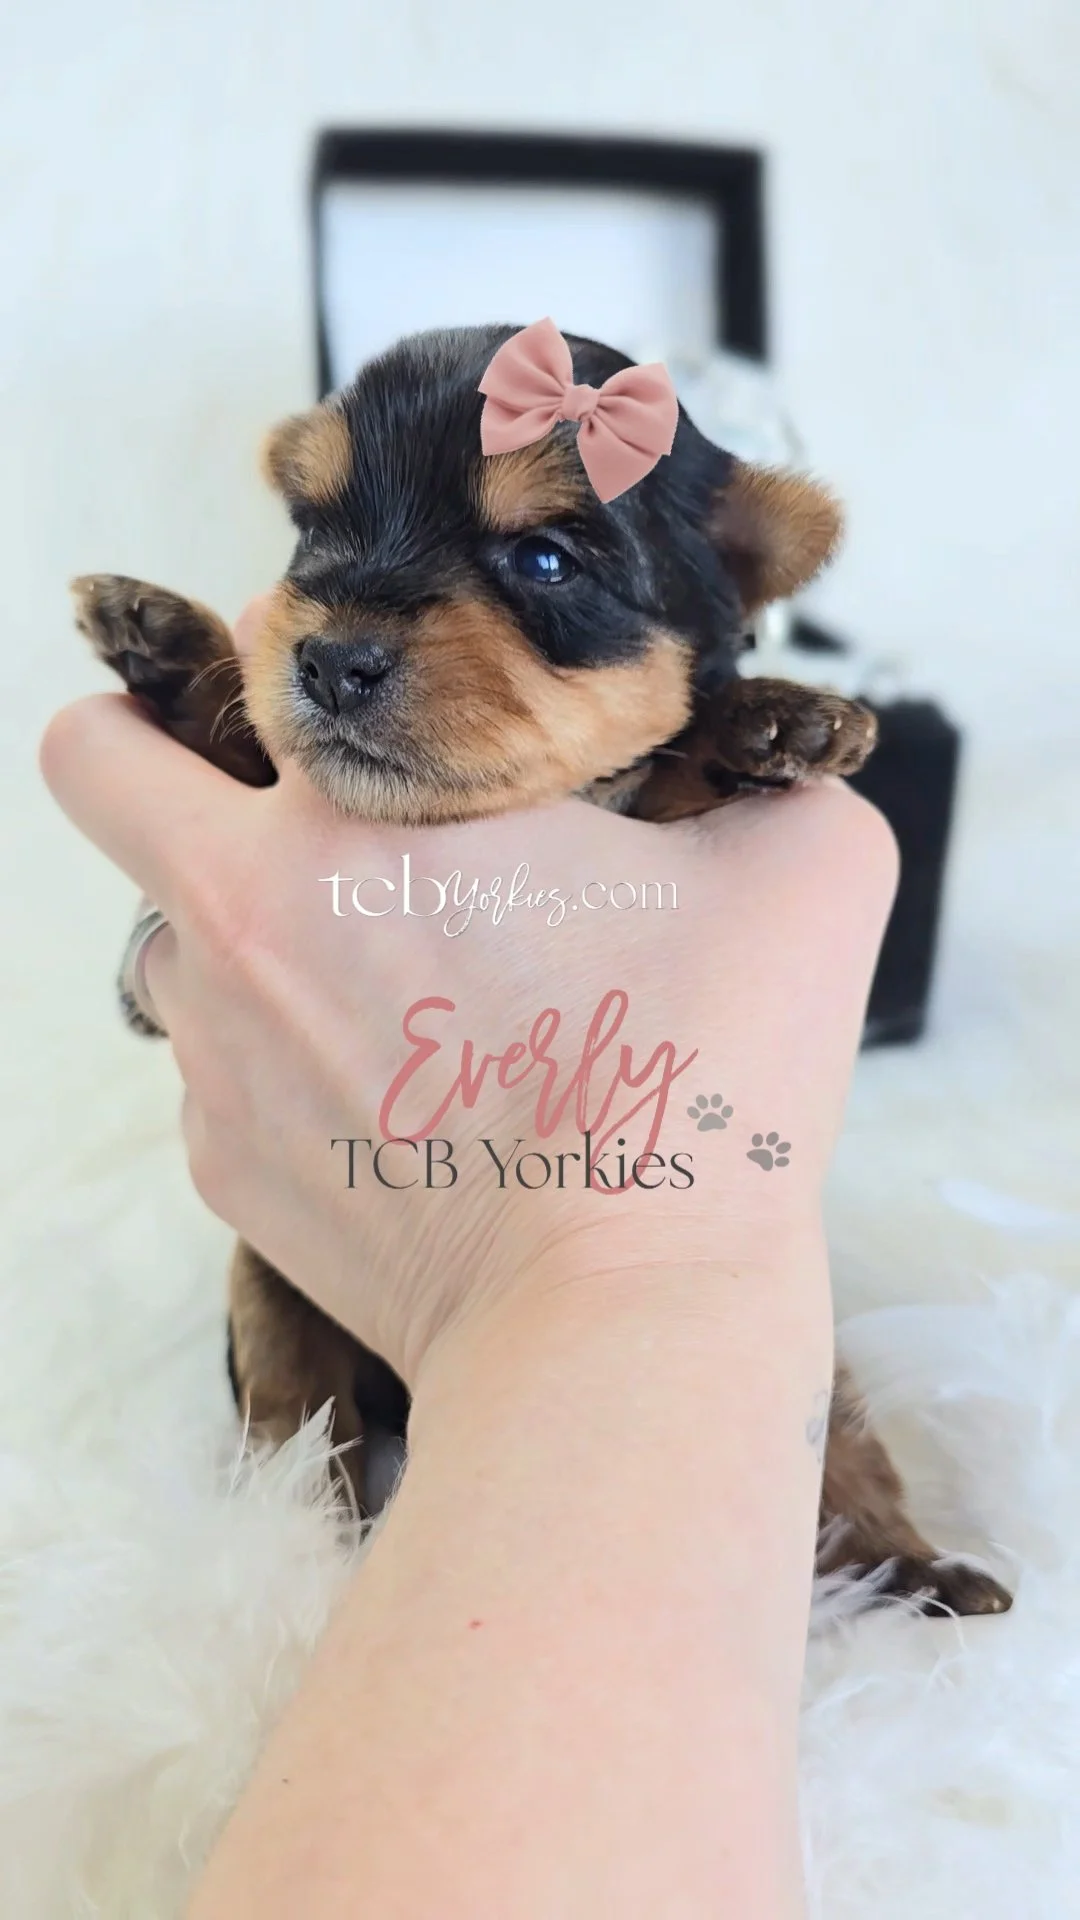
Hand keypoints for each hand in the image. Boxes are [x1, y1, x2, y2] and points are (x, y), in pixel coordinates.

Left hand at [40, 665, 895, 1389]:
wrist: (622, 1312)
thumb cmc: (700, 1082)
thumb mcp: (807, 871)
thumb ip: (764, 767)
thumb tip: (736, 764)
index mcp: (354, 810)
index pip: (235, 653)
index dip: (293, 653)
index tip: (363, 703)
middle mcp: (240, 919)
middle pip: (103, 771)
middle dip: (160, 756)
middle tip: (279, 797)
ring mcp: (217, 1055)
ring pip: (168, 939)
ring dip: (242, 930)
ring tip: (379, 981)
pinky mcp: (225, 1167)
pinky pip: (219, 1073)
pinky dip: (282, 1064)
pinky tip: (399, 1104)